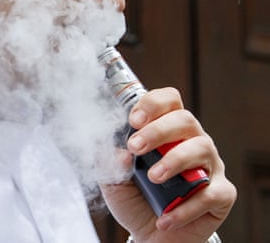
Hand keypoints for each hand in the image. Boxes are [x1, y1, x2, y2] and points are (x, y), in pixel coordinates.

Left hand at [100, 87, 236, 242]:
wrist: (149, 236)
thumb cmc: (135, 199)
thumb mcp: (113, 181)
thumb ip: (109, 164)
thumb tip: (119, 153)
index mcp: (166, 131)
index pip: (168, 101)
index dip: (153, 104)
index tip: (134, 120)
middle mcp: (191, 142)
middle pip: (185, 120)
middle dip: (158, 131)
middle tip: (136, 148)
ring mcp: (208, 166)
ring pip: (202, 148)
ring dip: (174, 160)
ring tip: (154, 178)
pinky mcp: (221, 194)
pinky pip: (211, 193)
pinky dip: (186, 207)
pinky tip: (165, 217)